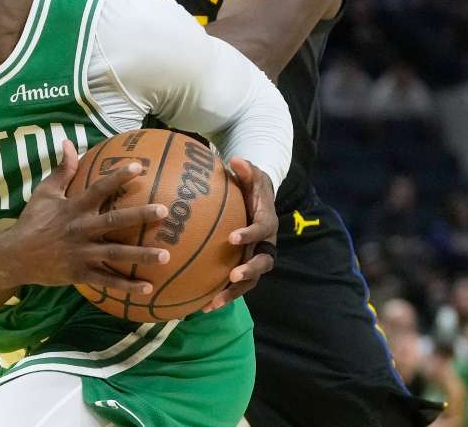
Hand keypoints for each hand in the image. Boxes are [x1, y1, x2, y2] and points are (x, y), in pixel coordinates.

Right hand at [6, 140, 169, 293]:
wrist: (15, 256)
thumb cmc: (33, 221)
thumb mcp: (45, 192)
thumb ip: (62, 170)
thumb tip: (68, 142)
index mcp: (74, 208)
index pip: (99, 188)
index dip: (118, 177)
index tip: (139, 167)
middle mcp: (81, 229)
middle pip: (114, 222)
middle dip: (140, 216)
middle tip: (164, 211)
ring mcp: (82, 253)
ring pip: (116, 254)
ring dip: (141, 255)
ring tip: (166, 255)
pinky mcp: (80, 273)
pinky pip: (106, 280)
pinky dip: (127, 286)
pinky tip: (148, 288)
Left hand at [204, 158, 277, 310]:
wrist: (260, 202)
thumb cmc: (253, 187)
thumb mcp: (252, 175)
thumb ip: (247, 169)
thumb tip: (236, 160)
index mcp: (267, 222)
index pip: (261, 230)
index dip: (249, 234)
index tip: (232, 237)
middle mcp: (265, 245)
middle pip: (263, 263)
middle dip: (248, 271)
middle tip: (232, 276)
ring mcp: (256, 259)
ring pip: (249, 281)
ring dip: (232, 293)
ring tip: (211, 303)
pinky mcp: (244, 268)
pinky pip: (235, 286)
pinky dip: (221, 297)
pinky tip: (200, 307)